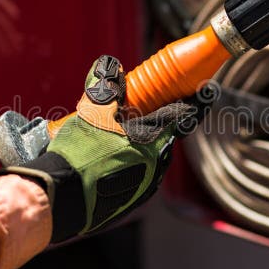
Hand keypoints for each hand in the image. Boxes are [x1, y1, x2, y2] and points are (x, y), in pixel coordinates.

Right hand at [11, 55, 196, 242]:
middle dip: (158, 123)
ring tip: (117, 138)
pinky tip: (109, 160)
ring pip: (152, 156)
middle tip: (142, 112)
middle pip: (165, 136)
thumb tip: (112, 67)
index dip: (196, 101)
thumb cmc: (78, 152)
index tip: (207, 90)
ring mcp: (145, 185)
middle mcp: (155, 164)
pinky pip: (139, 174)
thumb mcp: (91, 111)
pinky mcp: (131, 201)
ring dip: (143, 145)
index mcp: (151, 139)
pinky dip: (131, 163)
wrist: (60, 196)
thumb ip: (107, 87)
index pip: (183, 115)